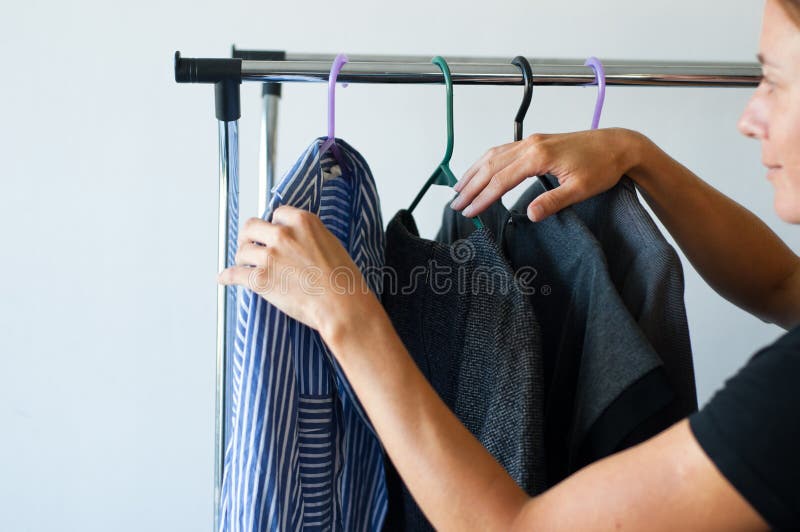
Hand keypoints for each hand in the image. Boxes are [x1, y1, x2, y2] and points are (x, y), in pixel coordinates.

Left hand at [217, 205, 378, 339]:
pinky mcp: (261, 279)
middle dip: (249, 237)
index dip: (273, 225)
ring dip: (242, 258)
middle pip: (251, 226)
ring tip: (244, 265)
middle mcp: (283, 235)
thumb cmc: (343, 280)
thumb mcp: (331, 244)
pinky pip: (234, 274)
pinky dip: (227, 277)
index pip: (276, 214)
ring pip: (242, 251)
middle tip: (250, 245)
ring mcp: (270, 256)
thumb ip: (309, 236)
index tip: (271, 233)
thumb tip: (296, 239)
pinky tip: (225, 278)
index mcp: (303, 222)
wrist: (342, 305)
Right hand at [450, 128, 644, 220]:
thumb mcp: (581, 189)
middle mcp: (531, 145)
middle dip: (471, 186)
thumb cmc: (603, 166)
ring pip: (493, 155)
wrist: (618, 145)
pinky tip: (480, 171)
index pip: (502, 180)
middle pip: (490, 166)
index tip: (469, 212)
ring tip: (459, 189)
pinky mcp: (536, 142)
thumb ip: (553, 201)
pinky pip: (502, 150)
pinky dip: (486, 162)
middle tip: (455, 205)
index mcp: (539, 156)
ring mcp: (532, 141)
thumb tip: (528, 215)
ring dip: (474, 172)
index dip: (483, 198)